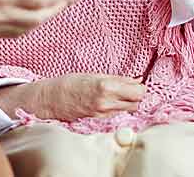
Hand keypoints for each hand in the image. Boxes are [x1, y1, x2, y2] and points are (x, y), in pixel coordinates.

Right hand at [0, 73, 145, 121]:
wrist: (52, 99)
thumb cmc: (72, 82)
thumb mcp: (96, 74)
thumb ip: (118, 79)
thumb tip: (137, 80)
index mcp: (107, 87)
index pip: (138, 91)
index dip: (141, 87)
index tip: (138, 82)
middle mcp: (106, 102)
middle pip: (137, 103)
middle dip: (137, 95)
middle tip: (132, 88)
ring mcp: (103, 113)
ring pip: (128, 110)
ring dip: (129, 102)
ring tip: (121, 93)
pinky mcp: (99, 119)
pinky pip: (117, 113)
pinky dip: (119, 107)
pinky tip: (112, 100)